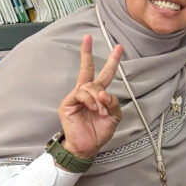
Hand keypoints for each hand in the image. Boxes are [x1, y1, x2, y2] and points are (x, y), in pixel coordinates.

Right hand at [58, 35, 122, 158]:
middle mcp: (86, 93)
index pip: (104, 74)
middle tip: (88, 38)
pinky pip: (81, 94)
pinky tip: (93, 109)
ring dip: (98, 98)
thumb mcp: (114, 116)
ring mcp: (75, 97)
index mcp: (98, 95)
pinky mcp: (67, 103)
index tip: (118, 47)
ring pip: (90, 86)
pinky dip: (90, 101)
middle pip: (87, 69)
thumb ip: (113, 102)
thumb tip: (104, 92)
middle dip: (86, 53)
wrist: (87, 147)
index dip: (111, 61)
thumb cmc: (99, 132)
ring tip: (100, 111)